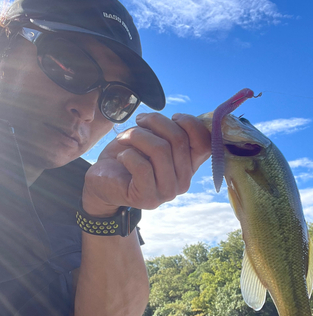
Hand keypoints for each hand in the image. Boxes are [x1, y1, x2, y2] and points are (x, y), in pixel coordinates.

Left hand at [82, 113, 210, 215]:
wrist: (103, 182)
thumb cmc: (130, 156)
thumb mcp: (153, 140)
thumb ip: (170, 133)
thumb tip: (180, 119)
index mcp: (189, 166)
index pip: (205, 143)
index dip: (190, 123)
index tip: (173, 117)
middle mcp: (183, 182)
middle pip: (179, 140)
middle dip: (156, 122)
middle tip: (139, 121)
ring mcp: (167, 193)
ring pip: (160, 150)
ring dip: (137, 135)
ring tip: (124, 137)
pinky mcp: (148, 198)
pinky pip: (142, 166)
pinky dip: (128, 154)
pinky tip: (122, 156)